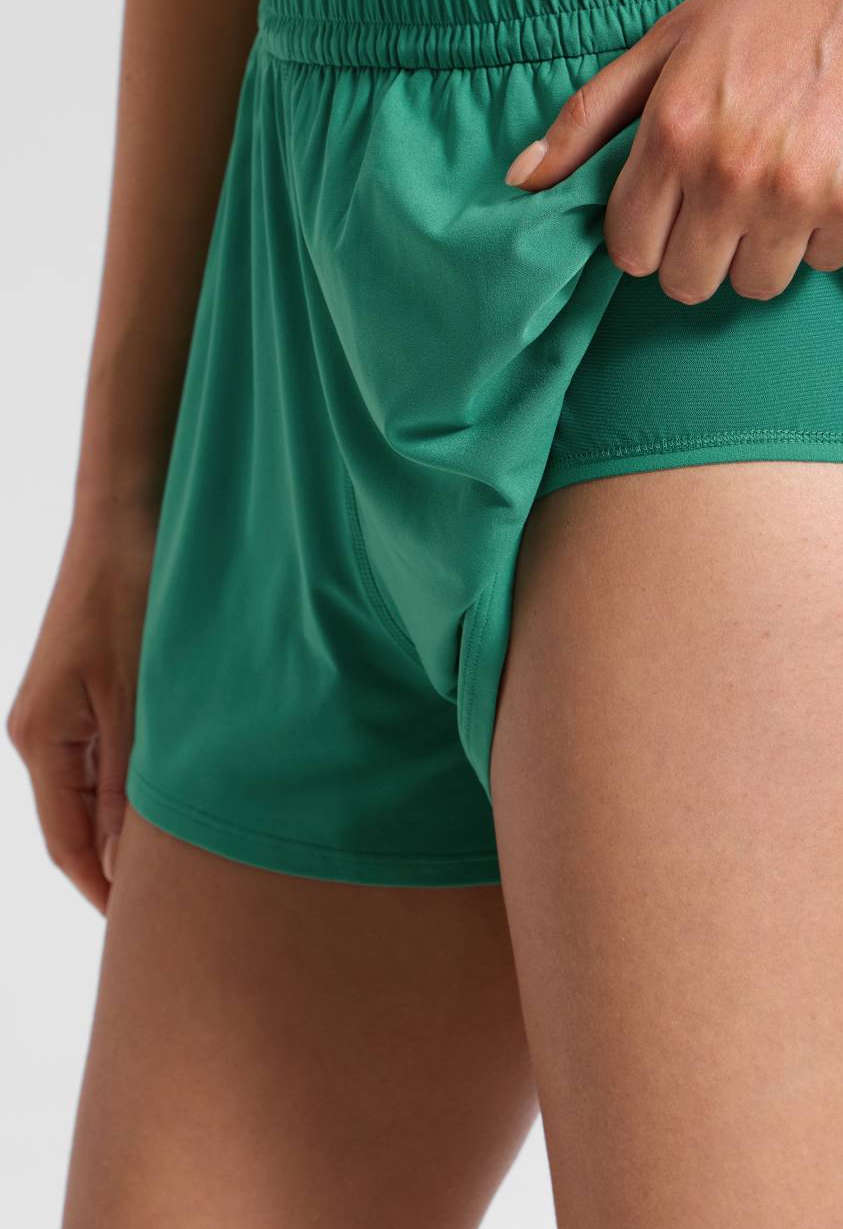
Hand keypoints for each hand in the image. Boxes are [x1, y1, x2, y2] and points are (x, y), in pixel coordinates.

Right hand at [7, 499, 156, 912]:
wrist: (129, 515)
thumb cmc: (135, 597)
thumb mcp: (139, 698)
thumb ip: (132, 784)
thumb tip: (129, 868)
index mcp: (41, 740)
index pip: (67, 844)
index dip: (106, 892)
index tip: (148, 933)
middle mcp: (42, 731)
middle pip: (78, 822)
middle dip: (121, 866)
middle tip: (179, 907)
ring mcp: (63, 709)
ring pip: (98, 790)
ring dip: (136, 824)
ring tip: (193, 860)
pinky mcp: (89, 686)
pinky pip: (111, 754)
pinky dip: (141, 782)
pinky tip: (184, 793)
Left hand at [505, 0, 842, 301]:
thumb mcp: (667, 39)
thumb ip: (589, 116)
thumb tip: (520, 179)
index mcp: (672, 131)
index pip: (630, 251)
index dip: (647, 234)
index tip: (672, 207)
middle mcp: (729, 171)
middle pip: (689, 283)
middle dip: (701, 250)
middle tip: (727, 200)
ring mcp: (797, 192)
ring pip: (758, 284)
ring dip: (764, 246)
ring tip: (782, 180)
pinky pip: (826, 261)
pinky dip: (827, 231)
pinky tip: (831, 169)